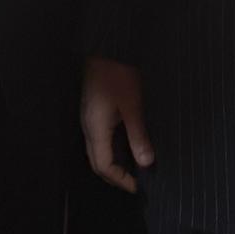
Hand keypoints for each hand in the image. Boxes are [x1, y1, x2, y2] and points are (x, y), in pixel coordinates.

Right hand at [81, 56, 153, 193]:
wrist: (107, 46)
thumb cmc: (118, 74)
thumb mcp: (133, 106)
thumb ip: (138, 136)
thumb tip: (146, 162)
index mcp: (95, 128)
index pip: (103, 166)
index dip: (120, 180)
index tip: (137, 187)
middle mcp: (88, 126)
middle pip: (96, 161)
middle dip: (115, 175)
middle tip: (134, 181)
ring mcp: (88, 117)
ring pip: (96, 150)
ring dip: (113, 162)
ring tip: (132, 166)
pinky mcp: (92, 109)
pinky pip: (98, 137)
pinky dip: (111, 148)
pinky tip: (125, 144)